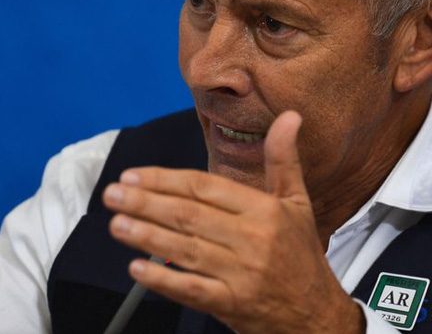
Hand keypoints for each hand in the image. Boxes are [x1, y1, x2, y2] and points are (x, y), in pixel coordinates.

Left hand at [102, 111, 364, 332]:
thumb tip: (289, 117)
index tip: (134, 175)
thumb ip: (283, 159)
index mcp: (264, 211)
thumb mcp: (298, 203)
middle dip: (146, 203)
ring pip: (185, 250)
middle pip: (189, 216)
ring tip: (116, 223)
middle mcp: (252, 240)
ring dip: (146, 235)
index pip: (205, 188)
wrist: (318, 317)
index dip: (166, 180)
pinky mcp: (232, 305)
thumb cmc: (301, 256)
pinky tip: (137, 267)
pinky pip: (192, 290)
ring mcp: (241, 275)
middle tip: (113, 194)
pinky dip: (163, 279)